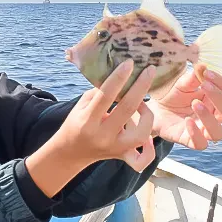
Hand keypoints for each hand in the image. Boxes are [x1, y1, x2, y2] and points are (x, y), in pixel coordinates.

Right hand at [25, 61, 157, 196]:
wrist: (71, 152)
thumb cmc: (76, 123)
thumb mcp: (82, 105)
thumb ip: (100, 92)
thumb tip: (120, 73)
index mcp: (88, 121)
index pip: (105, 96)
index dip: (119, 78)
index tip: (129, 63)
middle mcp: (102, 136)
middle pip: (127, 109)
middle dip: (140, 87)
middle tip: (149, 70)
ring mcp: (114, 148)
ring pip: (141, 134)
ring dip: (147, 115)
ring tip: (144, 105)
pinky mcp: (122, 156)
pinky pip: (142, 159)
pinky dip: (149, 149)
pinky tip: (149, 136)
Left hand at [149, 64, 221, 149]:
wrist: (155, 109)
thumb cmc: (173, 95)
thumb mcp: (181, 83)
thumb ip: (192, 77)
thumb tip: (202, 66)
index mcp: (215, 100)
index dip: (221, 83)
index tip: (207, 73)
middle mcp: (213, 117)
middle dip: (219, 98)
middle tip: (204, 86)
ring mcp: (203, 130)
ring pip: (218, 133)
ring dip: (209, 117)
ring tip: (194, 103)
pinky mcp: (191, 141)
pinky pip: (201, 144)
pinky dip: (196, 133)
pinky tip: (187, 120)